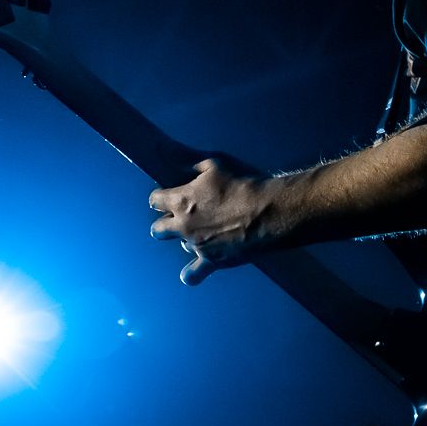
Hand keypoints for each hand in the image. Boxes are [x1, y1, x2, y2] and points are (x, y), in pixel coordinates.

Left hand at [148, 159, 280, 285]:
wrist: (270, 212)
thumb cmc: (244, 184)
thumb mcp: (214, 163)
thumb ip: (186, 160)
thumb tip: (164, 151)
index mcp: (180, 200)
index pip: (156, 200)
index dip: (162, 197)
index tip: (170, 196)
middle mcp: (183, 225)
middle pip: (159, 229)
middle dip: (165, 222)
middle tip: (181, 217)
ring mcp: (196, 245)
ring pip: (180, 245)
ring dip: (188, 238)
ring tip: (206, 232)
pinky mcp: (212, 261)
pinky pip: (194, 273)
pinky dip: (192, 274)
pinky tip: (190, 274)